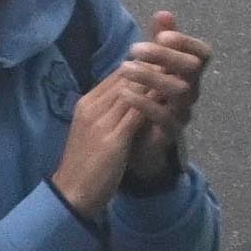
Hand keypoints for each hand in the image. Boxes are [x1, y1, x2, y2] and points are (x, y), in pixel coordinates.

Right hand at [54, 34, 185, 211]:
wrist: (70, 194)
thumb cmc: (84, 165)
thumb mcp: (93, 131)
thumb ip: (108, 112)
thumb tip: (130, 97)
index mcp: (87, 104)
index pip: (117, 75)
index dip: (142, 65)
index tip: (164, 58)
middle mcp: (93, 107)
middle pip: (125, 78)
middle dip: (152, 66)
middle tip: (178, 56)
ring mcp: (101, 122)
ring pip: (132, 91)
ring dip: (156, 80)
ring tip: (179, 71)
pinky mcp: (112, 139)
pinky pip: (137, 114)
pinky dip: (155, 102)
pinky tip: (172, 99)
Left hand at [117, 14, 207, 146]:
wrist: (141, 142)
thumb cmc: (150, 98)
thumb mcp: (154, 67)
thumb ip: (160, 42)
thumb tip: (163, 13)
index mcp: (189, 73)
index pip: (202, 53)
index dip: (186, 41)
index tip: (162, 34)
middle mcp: (191, 90)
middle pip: (192, 68)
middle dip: (165, 55)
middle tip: (134, 48)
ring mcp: (183, 112)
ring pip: (179, 90)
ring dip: (151, 76)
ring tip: (124, 68)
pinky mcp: (171, 133)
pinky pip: (165, 117)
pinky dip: (144, 103)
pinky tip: (125, 92)